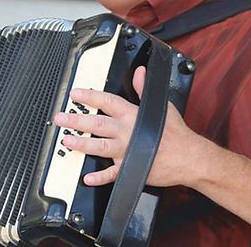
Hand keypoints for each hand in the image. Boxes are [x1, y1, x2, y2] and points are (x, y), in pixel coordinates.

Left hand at [53, 67, 199, 187]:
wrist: (188, 157)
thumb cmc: (176, 132)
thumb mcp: (160, 105)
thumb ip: (144, 89)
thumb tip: (139, 73)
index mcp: (132, 115)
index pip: (107, 101)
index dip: (90, 96)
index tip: (75, 93)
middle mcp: (126, 131)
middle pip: (97, 123)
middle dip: (77, 120)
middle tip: (61, 118)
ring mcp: (126, 151)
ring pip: (99, 146)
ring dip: (82, 143)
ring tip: (67, 140)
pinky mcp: (130, 168)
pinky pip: (112, 174)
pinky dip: (99, 177)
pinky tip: (87, 177)